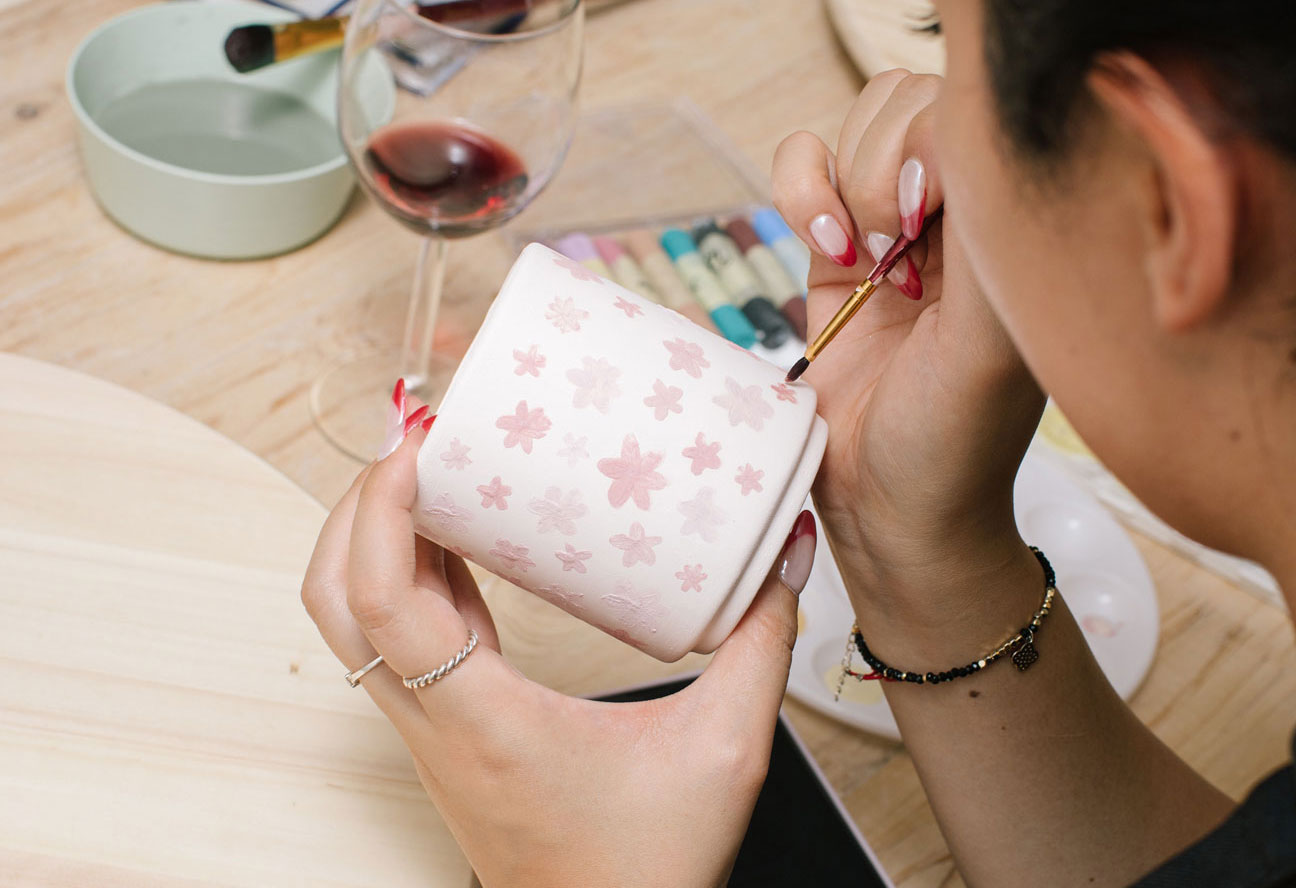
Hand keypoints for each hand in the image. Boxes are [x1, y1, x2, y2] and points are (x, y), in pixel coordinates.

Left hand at [301, 416, 815, 887]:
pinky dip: (410, 576)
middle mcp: (437, 724)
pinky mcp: (452, 732)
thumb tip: (784, 556)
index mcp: (483, 722)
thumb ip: (760, 645)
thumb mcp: (725, 749)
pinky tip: (459, 538)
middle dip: (356, 508)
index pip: (384, 602)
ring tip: (430, 470)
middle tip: (413, 441)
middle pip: (335, 601)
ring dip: (373, 539)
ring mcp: (435, 731)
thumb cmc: (649, 869)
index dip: (382, 511)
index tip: (416, 444)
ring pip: (355, 621)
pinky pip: (404, 638)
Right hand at [772, 71, 1046, 636]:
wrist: (890, 512)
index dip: (927, 144)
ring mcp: (895, 228)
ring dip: (840, 183)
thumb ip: (981, 240)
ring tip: (858, 261)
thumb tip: (942, 147)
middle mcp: (961, 215)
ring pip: (855, 124)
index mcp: (1014, 225)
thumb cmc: (955, 443)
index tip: (921, 221)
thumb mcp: (992, 345)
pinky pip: (804, 165)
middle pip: (909, 101)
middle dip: (880, 165)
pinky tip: (827, 251)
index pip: (971, 112)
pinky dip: (798, 190)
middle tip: (891, 252)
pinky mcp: (835, 251)